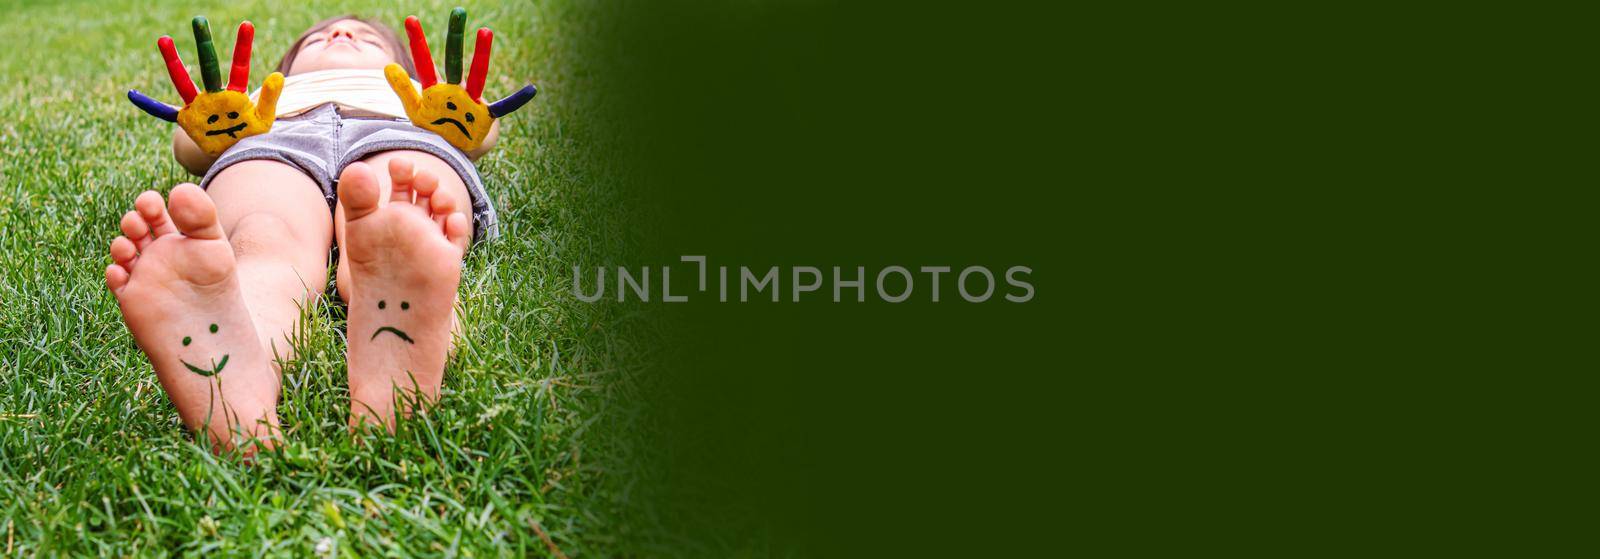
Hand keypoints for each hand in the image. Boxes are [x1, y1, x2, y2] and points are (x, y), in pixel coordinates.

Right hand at [127, 17, 282, 156]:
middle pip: (209, 66)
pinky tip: (132, 94)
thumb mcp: (264, 119)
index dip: (243, 46)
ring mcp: (199, 106)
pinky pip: (164, 111)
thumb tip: (278, 74)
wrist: (236, 154)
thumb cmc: (252, 135)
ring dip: (173, 62)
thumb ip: (270, 97)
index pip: (240, 66)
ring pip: (183, 81)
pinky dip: (149, 105)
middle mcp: (215, 95)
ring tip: (164, 39)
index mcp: (236, 94)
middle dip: (204, 44)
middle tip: (199, 20)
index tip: (247, 24)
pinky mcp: (187, 120)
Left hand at [385, 7, 537, 152]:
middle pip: (453, 60)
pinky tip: (531, 89)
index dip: (418, 43)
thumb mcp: (415, 111)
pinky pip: (504, 107)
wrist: (454, 151)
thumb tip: (387, 65)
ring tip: (484, 31)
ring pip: (477, 75)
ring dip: (480, 54)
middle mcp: (454, 90)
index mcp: (436, 90)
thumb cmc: (435, 129)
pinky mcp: (484, 117)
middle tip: (457, 12)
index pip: (425, 62)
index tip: (411, 19)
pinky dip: (516, 100)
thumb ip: (403, 89)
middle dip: (454, 37)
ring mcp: (470, 101)